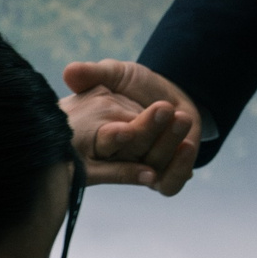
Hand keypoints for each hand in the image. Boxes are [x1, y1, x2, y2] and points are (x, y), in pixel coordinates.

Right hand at [59, 61, 207, 194]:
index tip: (125, 128)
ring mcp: (141, 172)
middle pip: (130, 155)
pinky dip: (179, 167)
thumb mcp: (114, 73)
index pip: (104, 143)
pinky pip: (170, 185)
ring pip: (153, 167)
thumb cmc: (136, 84)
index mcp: (101, 138)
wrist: (171, 95)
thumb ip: (92, 74)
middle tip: (163, 108)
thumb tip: (69, 72)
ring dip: (169, 143)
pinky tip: (187, 146)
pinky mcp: (164, 182)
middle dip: (148, 131)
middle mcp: (118, 159)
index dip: (114, 138)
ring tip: (181, 117)